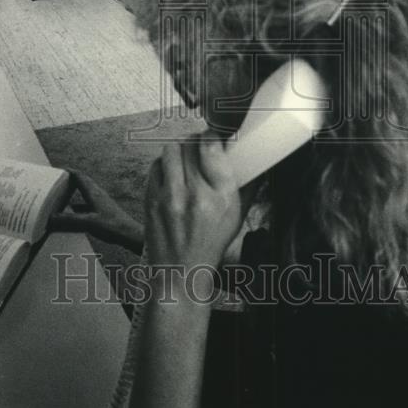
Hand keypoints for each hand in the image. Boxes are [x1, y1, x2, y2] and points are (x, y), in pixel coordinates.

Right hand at [50, 172, 143, 252]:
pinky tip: (73, 215)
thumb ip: (69, 220)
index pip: (80, 176)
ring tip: (62, 198)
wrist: (129, 234)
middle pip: (82, 183)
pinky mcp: (102, 212)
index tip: (59, 170)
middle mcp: (97, 195)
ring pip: (84, 195)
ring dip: (74, 194)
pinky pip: (87, 206)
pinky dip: (78, 207)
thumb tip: (51, 218)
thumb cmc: (112, 225)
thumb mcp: (87, 222)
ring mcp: (100, 203)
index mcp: (94, 193)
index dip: (69, 172)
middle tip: (58, 182)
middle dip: (70, 181)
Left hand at [145, 133, 242, 273]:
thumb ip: (247, 185)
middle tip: (199, 146)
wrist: (180, 272)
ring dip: (179, 149)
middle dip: (195, 141)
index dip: (211, 135)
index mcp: (221, 197)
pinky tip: (172, 172)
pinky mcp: (151, 200)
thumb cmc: (210, 243)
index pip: (211, 148)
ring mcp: (169, 197)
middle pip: (189, 145)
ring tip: (185, 156)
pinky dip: (165, 164)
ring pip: (170, 150)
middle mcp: (195, 194)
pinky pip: (156, 165)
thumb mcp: (237, 216)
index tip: (213, 136)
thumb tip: (256, 158)